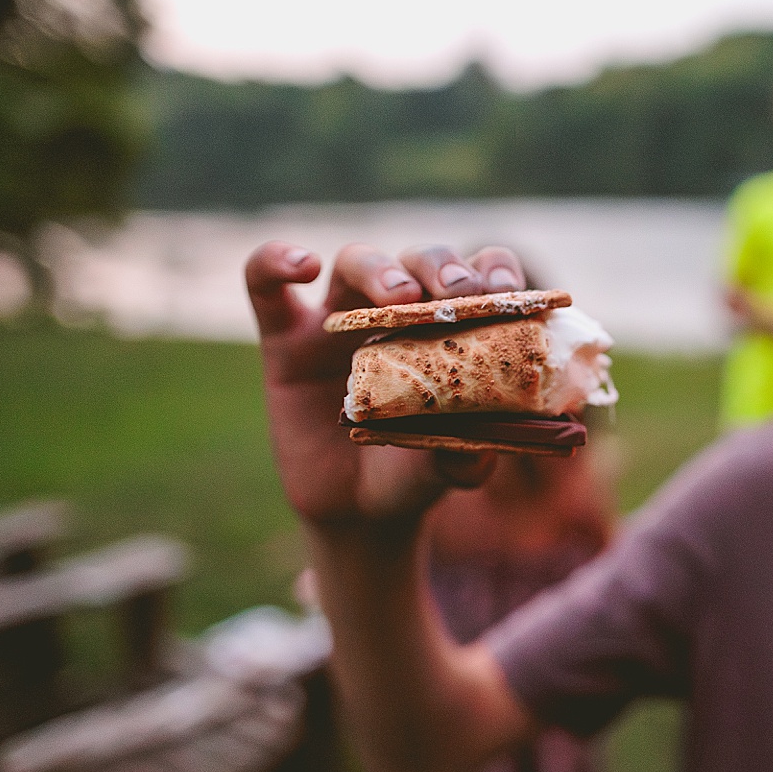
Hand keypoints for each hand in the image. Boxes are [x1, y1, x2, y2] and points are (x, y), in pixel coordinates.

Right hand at [245, 242, 526, 526]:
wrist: (360, 510)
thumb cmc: (416, 472)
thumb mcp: (448, 469)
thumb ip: (466, 456)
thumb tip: (478, 449)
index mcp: (450, 326)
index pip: (478, 274)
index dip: (493, 268)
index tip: (506, 288)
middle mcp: (397, 312)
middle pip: (419, 261)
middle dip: (440, 267)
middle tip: (457, 293)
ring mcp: (339, 321)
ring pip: (355, 262)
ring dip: (380, 269)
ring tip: (399, 296)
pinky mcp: (286, 340)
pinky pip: (266, 287)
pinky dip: (275, 262)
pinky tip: (300, 265)